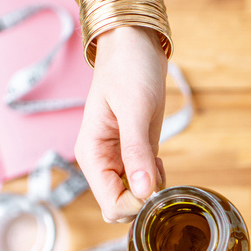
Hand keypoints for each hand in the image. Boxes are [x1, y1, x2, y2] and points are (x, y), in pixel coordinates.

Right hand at [74, 26, 168, 222]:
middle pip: (119, 208)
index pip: (111, 205)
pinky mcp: (133, 153)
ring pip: (131, 198)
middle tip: (159, 170)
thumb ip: (136, 151)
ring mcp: (117, 159)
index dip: (136, 203)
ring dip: (150, 190)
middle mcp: (101, 162)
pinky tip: (159, 159)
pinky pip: (141, 183)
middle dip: (143, 200)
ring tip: (158, 160)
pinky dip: (154, 179)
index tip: (156, 183)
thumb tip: (142, 192)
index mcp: (91, 155)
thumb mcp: (134, 109)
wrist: (134, 43)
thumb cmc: (128, 68)